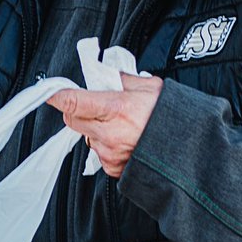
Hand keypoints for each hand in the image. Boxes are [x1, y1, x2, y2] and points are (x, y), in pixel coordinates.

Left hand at [47, 74, 162, 177]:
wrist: (190, 150)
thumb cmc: (172, 118)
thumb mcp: (150, 86)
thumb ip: (122, 78)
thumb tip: (103, 73)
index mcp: (116, 109)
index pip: (72, 102)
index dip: (57, 95)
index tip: (50, 91)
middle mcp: (109, 134)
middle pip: (71, 119)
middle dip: (77, 109)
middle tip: (95, 104)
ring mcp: (110, 154)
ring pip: (85, 136)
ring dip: (94, 128)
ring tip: (119, 124)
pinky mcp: (113, 168)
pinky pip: (98, 152)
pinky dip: (105, 144)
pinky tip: (125, 139)